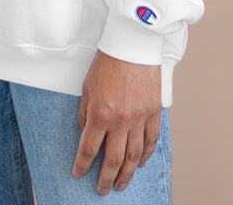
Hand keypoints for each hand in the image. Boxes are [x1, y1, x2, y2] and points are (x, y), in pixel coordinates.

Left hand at [73, 50, 161, 194]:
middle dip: (105, 178)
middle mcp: (120, 121)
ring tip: (121, 184)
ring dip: (127, 173)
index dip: (82, 164)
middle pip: (112, 159)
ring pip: (134, 155)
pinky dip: (147, 154)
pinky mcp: (153, 112)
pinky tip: (141, 163)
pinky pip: (151, 140)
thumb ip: (86, 111)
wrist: (133, 43)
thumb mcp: (88, 86)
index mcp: (100, 114)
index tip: (78, 173)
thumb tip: (87, 130)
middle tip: (102, 190)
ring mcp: (139, 118)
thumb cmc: (108, 60)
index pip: (88, 149)